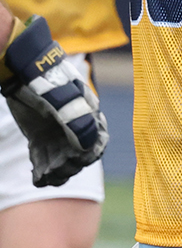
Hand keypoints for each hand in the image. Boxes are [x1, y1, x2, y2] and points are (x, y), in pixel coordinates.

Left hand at [2, 16, 107, 186]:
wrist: (19, 69)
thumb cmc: (44, 79)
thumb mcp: (62, 97)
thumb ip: (75, 119)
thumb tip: (88, 147)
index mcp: (88, 114)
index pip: (96, 142)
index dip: (88, 155)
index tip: (75, 160)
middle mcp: (75, 126)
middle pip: (79, 155)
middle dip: (68, 167)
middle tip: (53, 173)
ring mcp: (57, 132)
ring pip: (61, 159)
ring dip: (55, 172)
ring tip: (43, 177)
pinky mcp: (40, 137)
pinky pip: (44, 158)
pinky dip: (42, 170)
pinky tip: (36, 177)